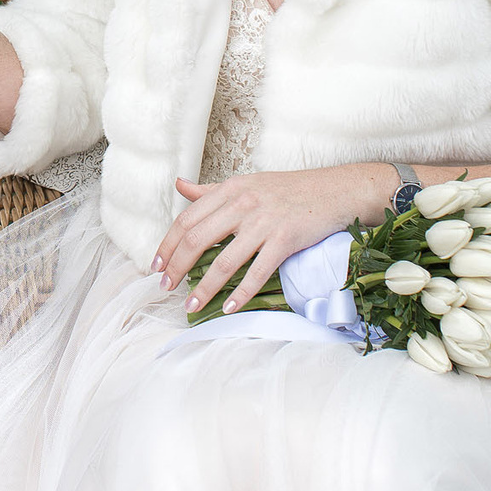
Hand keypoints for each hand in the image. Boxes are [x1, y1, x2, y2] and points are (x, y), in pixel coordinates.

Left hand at [154, 164, 393, 315]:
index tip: (156, 266)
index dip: (167, 245)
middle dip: (176, 267)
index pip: (186, 219)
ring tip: (190, 305)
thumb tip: (179, 186)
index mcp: (229, 189)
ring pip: (223, 260)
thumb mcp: (246, 183)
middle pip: (196, 239)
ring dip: (203, 288)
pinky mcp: (285, 240)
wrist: (335, 190)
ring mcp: (264, 222)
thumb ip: (210, 190)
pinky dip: (241, 293)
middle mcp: (242, 204)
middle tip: (165, 288)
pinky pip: (257, 272)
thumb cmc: (289, 189)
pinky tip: (229, 307)